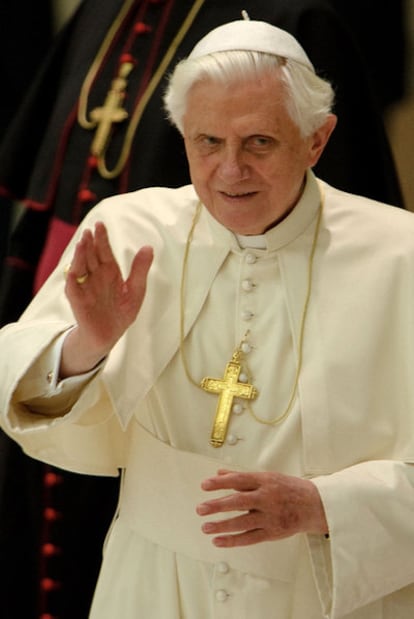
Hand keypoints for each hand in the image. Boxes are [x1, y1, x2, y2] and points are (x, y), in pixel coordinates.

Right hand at [61, 221, 152, 375]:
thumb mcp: (136, 290)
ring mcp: (85, 286)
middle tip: (90, 230)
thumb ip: (140, 270)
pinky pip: (73, 286)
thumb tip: (148, 247)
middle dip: (90, 243)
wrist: (110, 335)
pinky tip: (75, 267)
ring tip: (82, 242)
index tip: (100, 225)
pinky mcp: (78, 299)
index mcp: (109, 271)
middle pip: (91, 256)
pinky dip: (73, 276)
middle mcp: (95, 276)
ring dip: (80, 255)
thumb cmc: (121, 312)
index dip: (102, 239)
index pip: (104, 251)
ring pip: (80, 267)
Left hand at [196, 469, 327, 547]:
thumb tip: (219, 473)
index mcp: (265, 481)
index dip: (220, 483)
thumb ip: (242, 477)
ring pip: (242, 522)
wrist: (314, 505)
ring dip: (222, 526)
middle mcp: (267, 498)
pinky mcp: (272, 532)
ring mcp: (270, 517)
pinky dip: (233, 540)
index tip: (204, 485)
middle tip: (200, 509)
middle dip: (218, 505)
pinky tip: (218, 541)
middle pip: (239, 502)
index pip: (239, 480)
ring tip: (205, 527)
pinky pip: (250, 538)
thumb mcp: (267, 477)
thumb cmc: (288, 488)